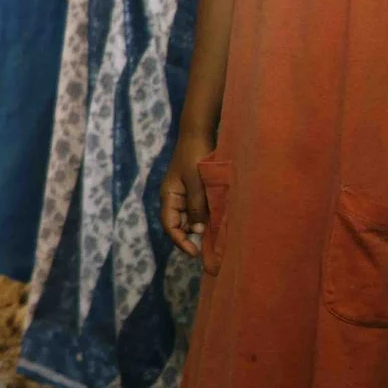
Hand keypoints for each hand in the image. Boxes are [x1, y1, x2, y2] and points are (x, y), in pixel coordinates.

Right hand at [160, 132, 212, 257]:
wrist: (197, 134)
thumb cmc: (195, 156)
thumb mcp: (196, 182)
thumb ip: (197, 205)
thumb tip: (198, 230)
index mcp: (169, 196)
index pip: (170, 226)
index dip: (180, 241)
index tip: (195, 253)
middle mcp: (174, 198)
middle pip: (180, 224)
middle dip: (192, 237)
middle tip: (210, 247)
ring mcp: (184, 194)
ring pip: (191, 218)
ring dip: (201, 226)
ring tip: (216, 236)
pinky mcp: (194, 190)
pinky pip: (198, 209)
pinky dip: (206, 216)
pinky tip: (218, 221)